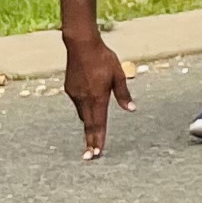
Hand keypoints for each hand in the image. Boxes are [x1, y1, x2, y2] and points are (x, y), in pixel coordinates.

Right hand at [62, 33, 134, 159]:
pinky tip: (89, 109)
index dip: (98, 139)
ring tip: (91, 139)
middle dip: (90, 140)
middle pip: (88, 124)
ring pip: (83, 114)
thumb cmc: (103, 58)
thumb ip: (123, 94)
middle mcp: (84, 99)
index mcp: (98, 97)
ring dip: (88, 125)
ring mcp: (75, 94)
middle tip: (90, 156)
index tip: (96, 153)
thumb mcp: (118, 75)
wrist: (81, 45)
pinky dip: (84, 110)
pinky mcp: (70, 89)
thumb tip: (131, 109)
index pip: (98, 123)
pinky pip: (78, 104)